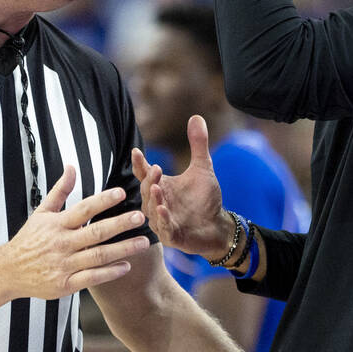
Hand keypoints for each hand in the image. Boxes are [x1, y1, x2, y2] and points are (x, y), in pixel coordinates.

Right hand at [7, 166, 149, 297]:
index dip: (102, 200)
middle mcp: (62, 243)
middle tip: (141, 216)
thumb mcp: (42, 212)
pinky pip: (92, 278)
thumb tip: (72, 166)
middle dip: (120, 224)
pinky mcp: (65, 284)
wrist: (8, 271)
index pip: (83, 209)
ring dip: (123, 249)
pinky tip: (127, 266)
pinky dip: (110, 273)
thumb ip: (60, 190)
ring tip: (144, 241)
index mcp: (57, 224)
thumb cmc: (29, 239)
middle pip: (96, 232)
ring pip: (98, 256)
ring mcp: (64, 265)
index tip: (122, 191)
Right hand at [130, 115, 232, 261]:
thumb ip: (198, 145)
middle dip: (149, 179)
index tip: (136, 151)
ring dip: (153, 199)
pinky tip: (164, 210)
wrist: (216, 226)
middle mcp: (156, 202)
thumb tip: (197, 116)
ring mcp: (161, 220)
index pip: (144, 172)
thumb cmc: (204, 199)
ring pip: (151, 209)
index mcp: (160, 186)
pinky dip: (162, 219)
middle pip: (146, 189)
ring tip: (157, 188)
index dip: (139, 163)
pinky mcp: (170, 235)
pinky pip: (163, 227)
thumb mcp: (203, 168)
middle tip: (156, 168)